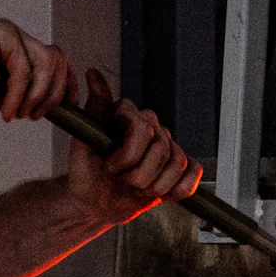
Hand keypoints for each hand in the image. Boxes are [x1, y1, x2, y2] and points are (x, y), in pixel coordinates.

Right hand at [0, 19, 75, 120]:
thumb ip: (20, 97)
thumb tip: (44, 107)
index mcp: (18, 52)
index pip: (57, 62)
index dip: (67, 84)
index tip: (68, 108)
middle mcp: (18, 39)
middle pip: (60, 61)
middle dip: (56, 93)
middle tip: (37, 115)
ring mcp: (13, 34)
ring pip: (49, 64)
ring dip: (38, 96)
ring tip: (19, 114)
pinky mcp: (5, 34)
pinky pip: (25, 69)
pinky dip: (18, 95)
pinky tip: (5, 111)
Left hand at [65, 69, 200, 225]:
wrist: (94, 203)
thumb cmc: (85, 172)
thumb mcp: (83, 141)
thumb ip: (95, 107)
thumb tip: (93, 72)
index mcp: (128, 114)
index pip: (144, 128)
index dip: (130, 155)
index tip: (110, 168)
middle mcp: (149, 125)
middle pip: (162, 149)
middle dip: (140, 175)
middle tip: (122, 181)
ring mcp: (165, 146)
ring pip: (178, 163)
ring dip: (156, 185)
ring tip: (136, 189)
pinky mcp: (176, 167)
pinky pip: (193, 172)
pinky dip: (180, 188)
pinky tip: (161, 194)